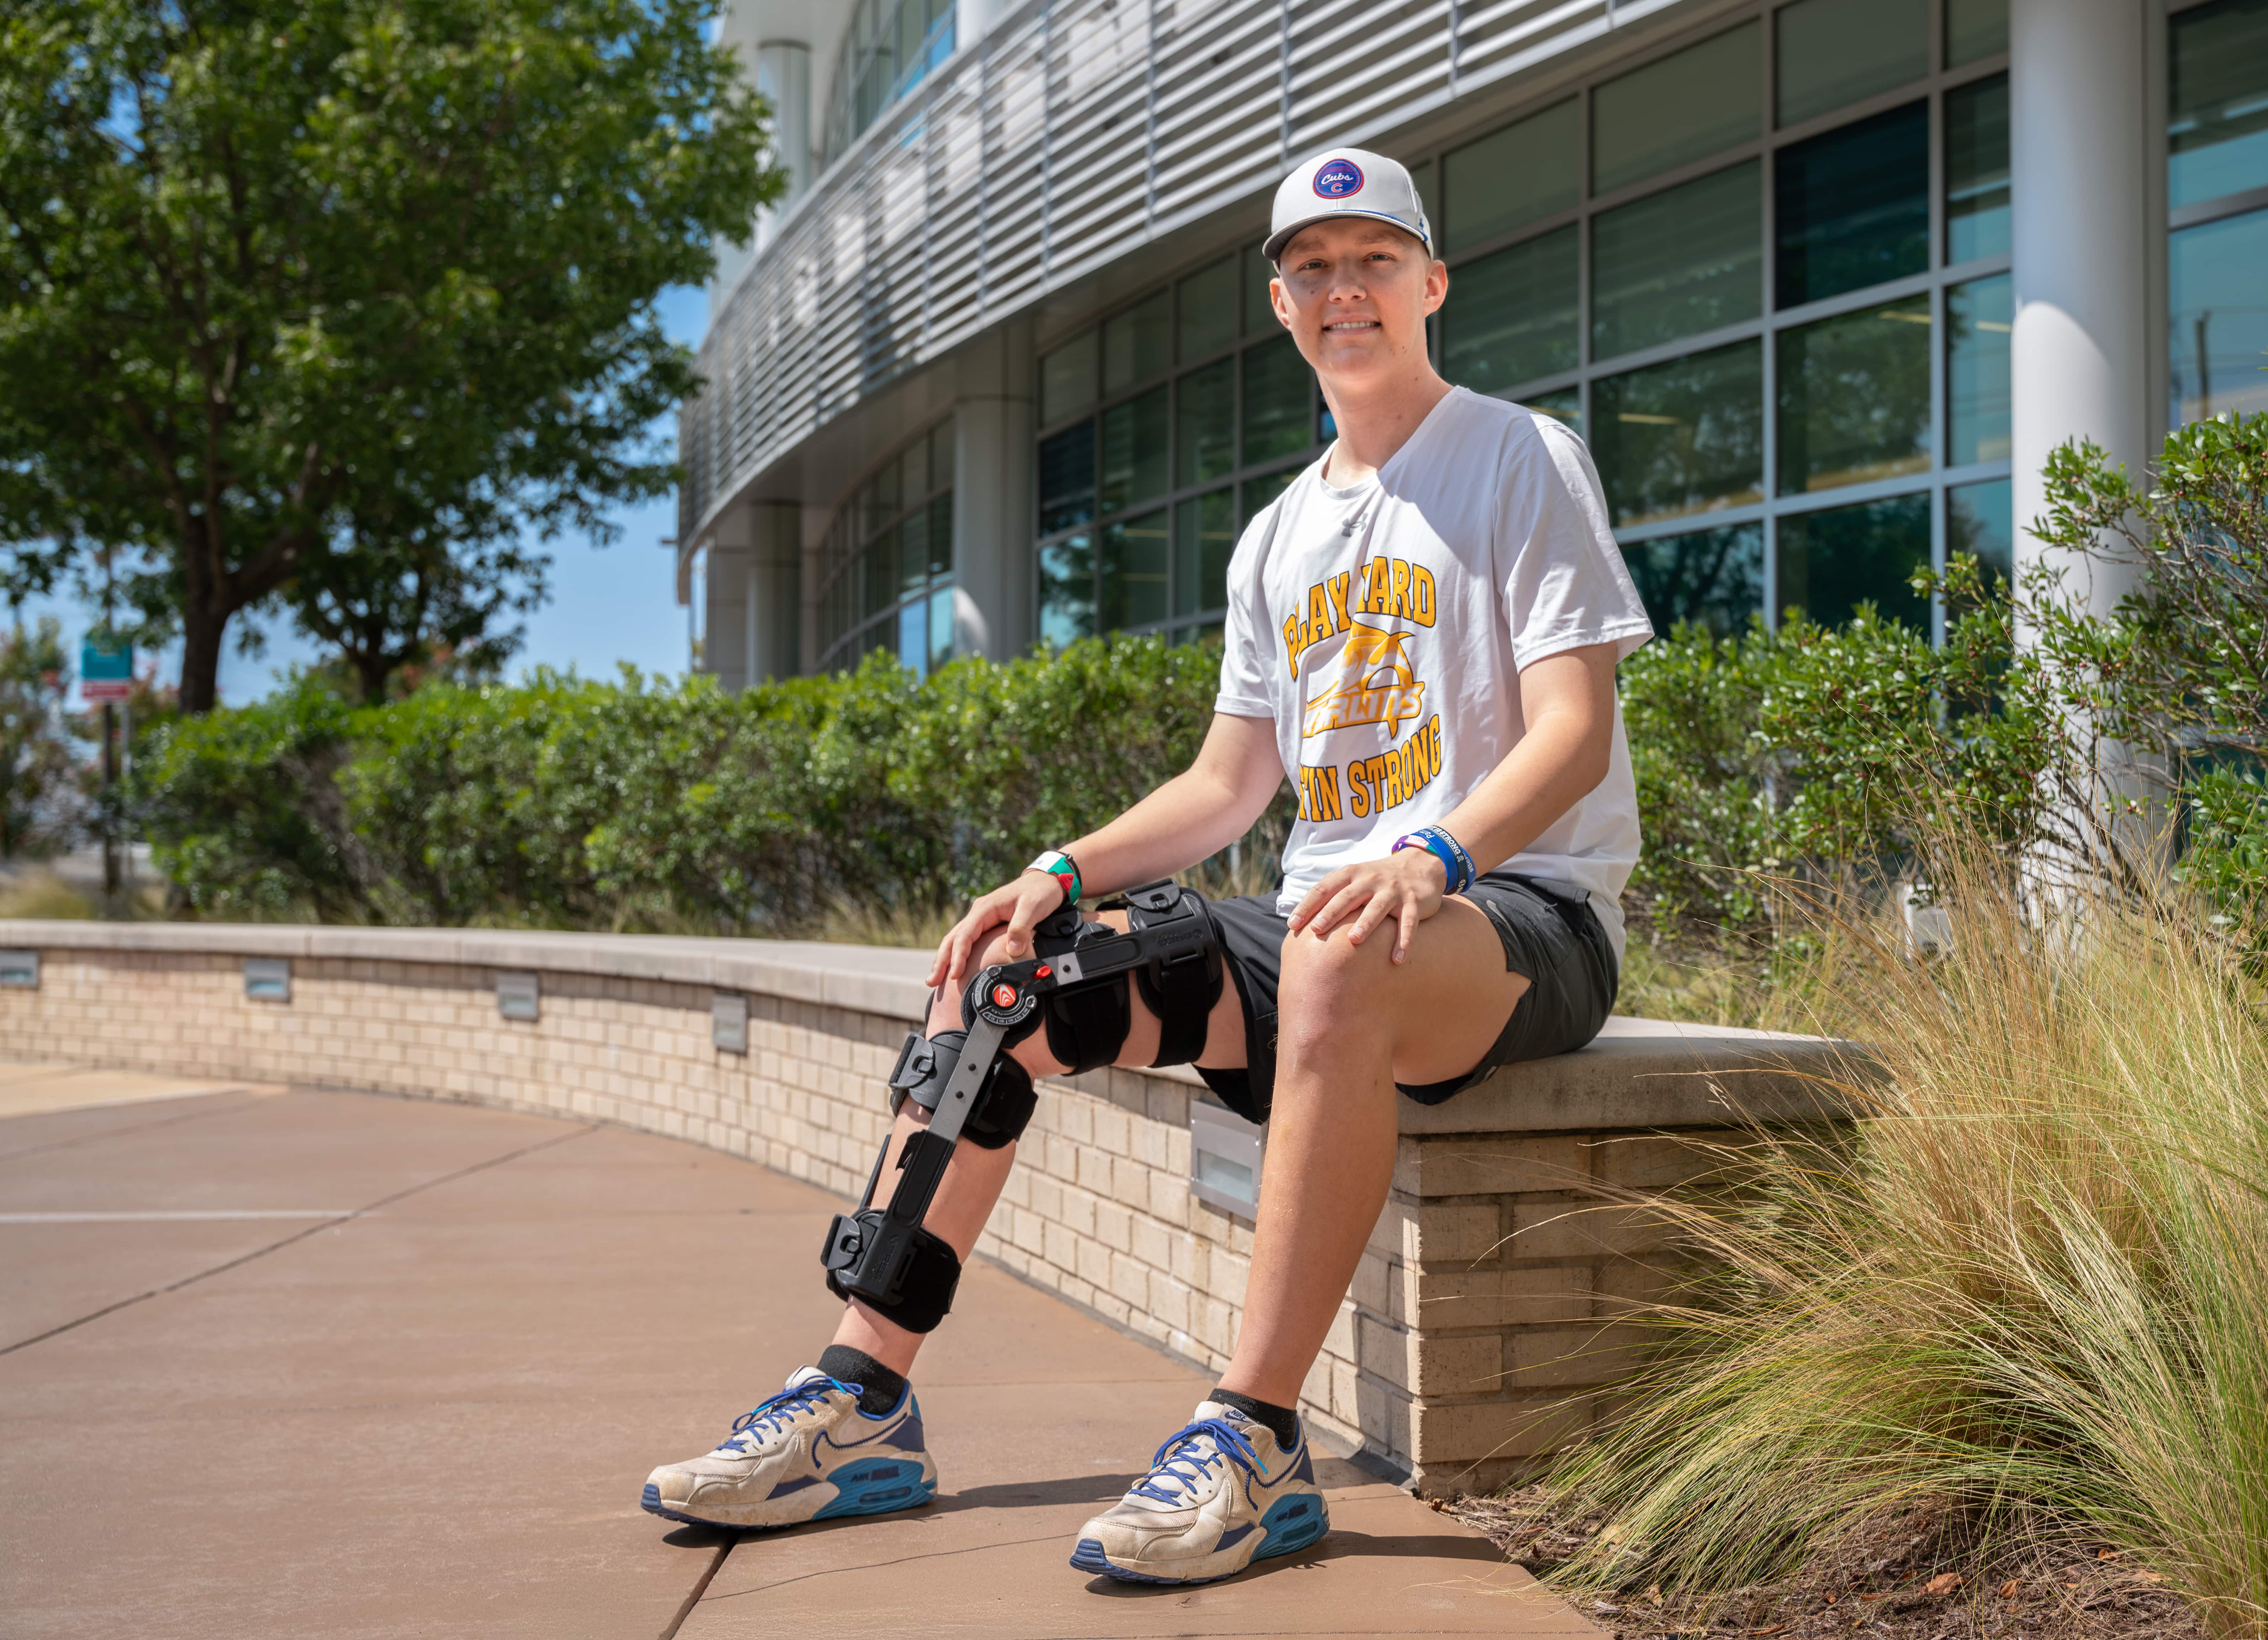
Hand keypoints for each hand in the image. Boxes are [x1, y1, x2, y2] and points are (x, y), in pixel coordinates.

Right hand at [927, 870, 1069, 991]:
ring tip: (936, 979)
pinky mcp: (987, 924)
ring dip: (946, 958)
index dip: (958, 956)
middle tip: (932, 982)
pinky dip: (958, 954)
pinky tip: (954, 967)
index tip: (955, 975)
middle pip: (953, 938)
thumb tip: (1011, 950)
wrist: (1046, 882)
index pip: (965, 935)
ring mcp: (981, 919)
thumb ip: (1021, 927)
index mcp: (985, 908)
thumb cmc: (1039, 893)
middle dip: (942, 960)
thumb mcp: (1033, 907)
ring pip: (957, 939)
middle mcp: (979, 913)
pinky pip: (967, 940)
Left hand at [1285, 848, 1446, 963]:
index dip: (1308, 905)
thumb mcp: (1354, 878)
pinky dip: (1404, 941)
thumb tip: (1299, 919)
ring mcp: (1393, 891)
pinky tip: (1397, 960)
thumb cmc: (1377, 879)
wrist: (1420, 864)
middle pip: (1348, 897)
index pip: (1325, 888)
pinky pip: (1409, 924)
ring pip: (1377, 908)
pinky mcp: (1414, 903)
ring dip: (1366, 924)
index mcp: (1351, 874)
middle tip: (1316, 929)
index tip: (1292, 924)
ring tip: (1353, 940)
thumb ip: (1332, 894)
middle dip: (1331, 913)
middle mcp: (1371, 880)